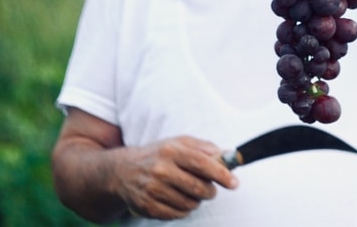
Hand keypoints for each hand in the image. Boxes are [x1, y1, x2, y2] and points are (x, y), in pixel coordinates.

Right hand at [114, 136, 238, 219]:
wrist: (122, 171)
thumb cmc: (158, 156)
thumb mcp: (178, 143)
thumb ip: (203, 147)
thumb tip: (226, 154)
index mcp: (170, 151)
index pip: (202, 163)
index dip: (221, 174)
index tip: (234, 183)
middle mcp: (160, 170)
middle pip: (198, 187)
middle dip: (210, 191)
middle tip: (209, 189)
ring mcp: (152, 189)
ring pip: (190, 204)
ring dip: (196, 201)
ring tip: (190, 193)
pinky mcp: (147, 206)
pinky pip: (177, 214)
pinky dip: (183, 210)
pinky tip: (178, 200)